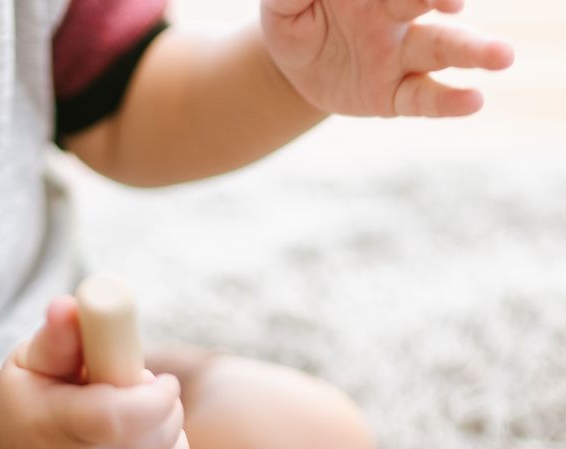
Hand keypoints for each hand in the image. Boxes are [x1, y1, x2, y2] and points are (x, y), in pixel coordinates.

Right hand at [0, 296, 190, 448]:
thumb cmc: (28, 395)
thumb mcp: (34, 358)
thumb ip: (61, 335)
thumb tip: (71, 307)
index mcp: (54, 425)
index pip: (123, 418)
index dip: (156, 397)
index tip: (156, 380)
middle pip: (155, 444)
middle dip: (167, 412)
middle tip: (145, 399)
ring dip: (172, 445)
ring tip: (145, 429)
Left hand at [260, 0, 513, 116]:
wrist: (290, 65)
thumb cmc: (294, 18)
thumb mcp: (283, 4)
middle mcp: (395, 16)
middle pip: (429, 2)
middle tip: (457, 1)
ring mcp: (399, 56)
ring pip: (442, 49)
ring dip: (473, 52)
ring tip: (503, 57)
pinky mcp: (393, 95)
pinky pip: (424, 98)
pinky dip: (447, 102)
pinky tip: (473, 102)